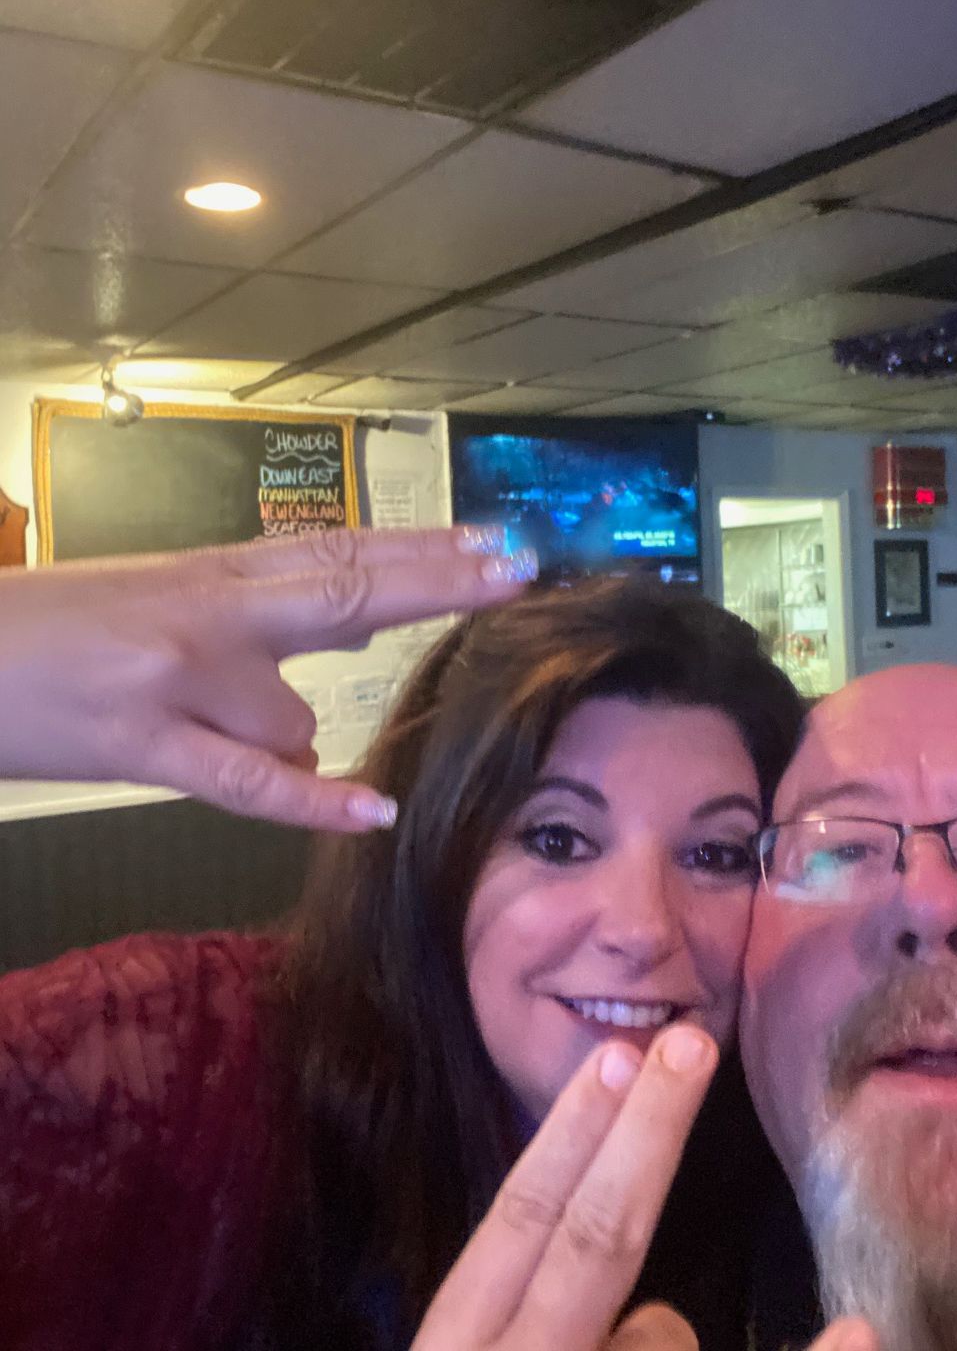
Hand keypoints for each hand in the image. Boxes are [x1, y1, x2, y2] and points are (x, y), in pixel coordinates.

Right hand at [0, 526, 534, 828]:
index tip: (493, 541)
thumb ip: (257, 614)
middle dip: (436, 580)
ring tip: (200, 720)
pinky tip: (372, 811)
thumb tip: (348, 639)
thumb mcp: (159, 597)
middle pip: (344, 590)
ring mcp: (176, 678)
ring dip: (286, 733)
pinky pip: (241, 779)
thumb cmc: (48, 629)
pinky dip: (308, 798)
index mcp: (209, 572)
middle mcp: (206, 612)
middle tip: (512, 568)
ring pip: (290, 709)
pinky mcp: (140, 745)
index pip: (337, 552)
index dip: (421, 548)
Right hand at [413, 1024, 718, 1350]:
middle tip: (694, 1045)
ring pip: (659, 1328)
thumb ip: (516, 1311)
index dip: (573, 1128)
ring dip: (654, 1340)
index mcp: (458, 1338)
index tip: (618, 1052)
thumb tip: (605, 1274)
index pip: (521, 1214)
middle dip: (651, 1132)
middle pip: (598, 1234)